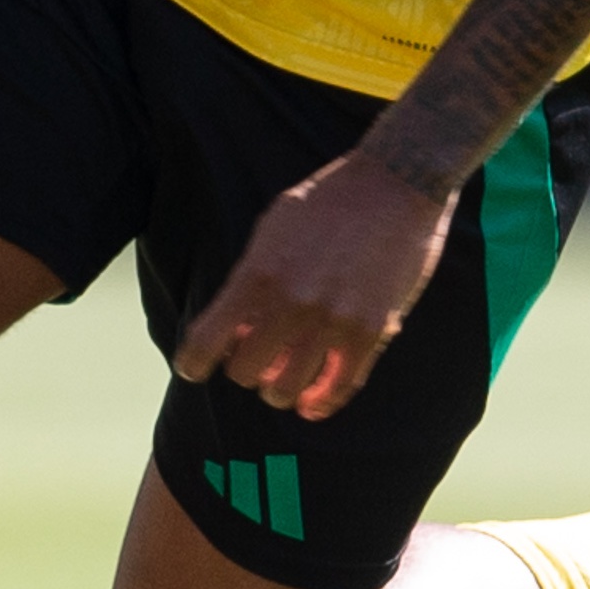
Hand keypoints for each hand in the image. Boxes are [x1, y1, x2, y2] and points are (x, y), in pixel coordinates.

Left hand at [168, 151, 455, 420]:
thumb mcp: (272, 230)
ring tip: (285, 377)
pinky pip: (338, 387)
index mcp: (256, 274)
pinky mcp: (369, 331)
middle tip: (257, 357)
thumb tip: (235, 329)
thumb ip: (249, 279)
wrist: (394, 185)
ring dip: (281, 388)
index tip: (195, 368)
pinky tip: (311, 403)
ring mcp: (331, 321)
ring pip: (286, 389)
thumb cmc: (327, 203)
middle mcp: (290, 302)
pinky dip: (320, 402)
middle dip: (246, 368)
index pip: (206, 340)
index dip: (195, 362)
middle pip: (245, 371)